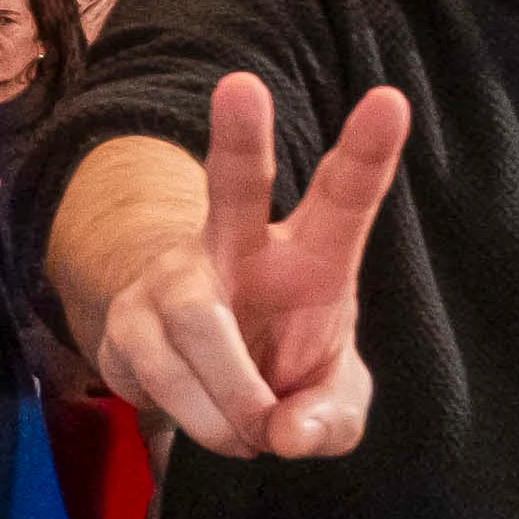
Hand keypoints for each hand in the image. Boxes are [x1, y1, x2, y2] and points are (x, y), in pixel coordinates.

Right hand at [92, 74, 415, 458]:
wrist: (197, 383)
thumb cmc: (284, 368)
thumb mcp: (333, 402)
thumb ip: (331, 418)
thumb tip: (285, 430)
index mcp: (313, 252)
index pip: (344, 196)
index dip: (368, 150)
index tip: (390, 101)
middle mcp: (240, 246)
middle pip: (234, 185)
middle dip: (238, 139)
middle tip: (240, 87)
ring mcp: (175, 277)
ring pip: (195, 319)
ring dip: (230, 389)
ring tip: (256, 431)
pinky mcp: (128, 320)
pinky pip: (161, 370)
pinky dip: (202, 418)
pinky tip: (225, 430)